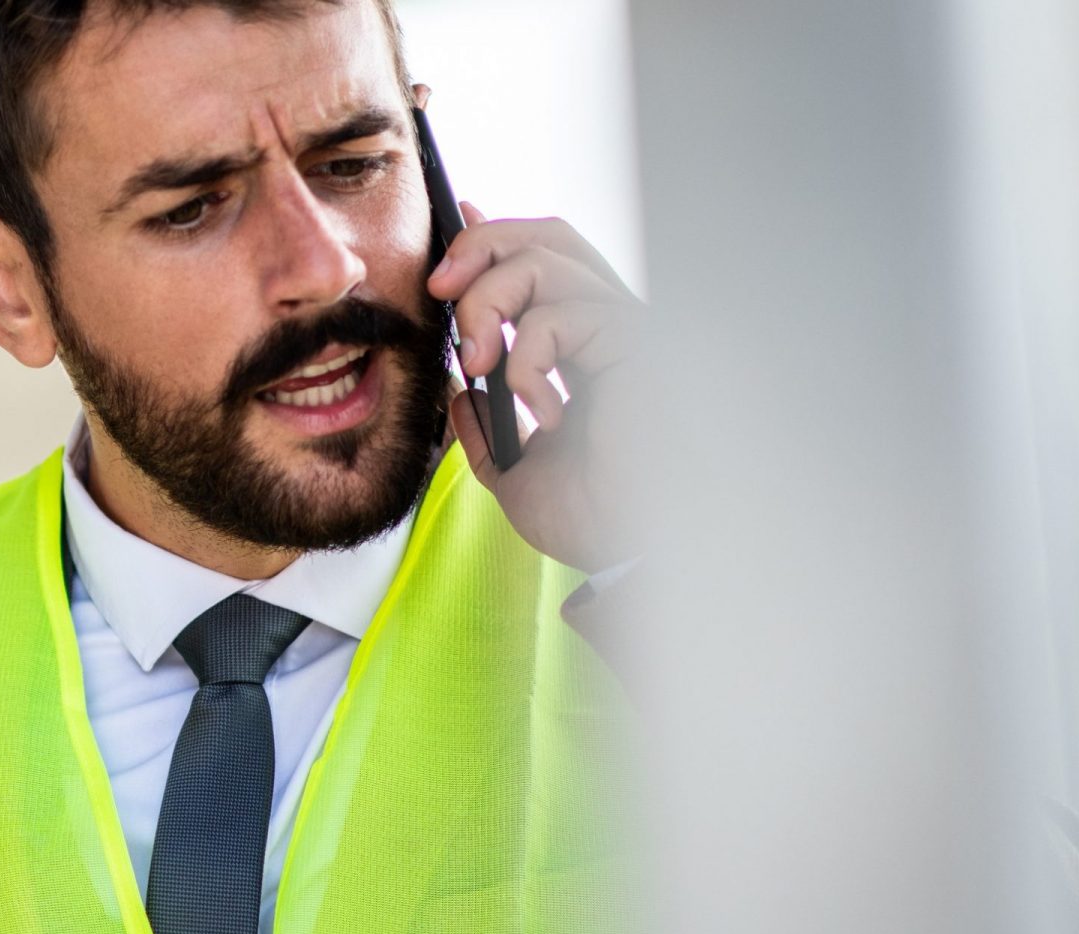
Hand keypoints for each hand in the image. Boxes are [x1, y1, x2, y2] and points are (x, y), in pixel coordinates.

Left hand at [427, 205, 646, 571]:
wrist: (624, 553)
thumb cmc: (589, 517)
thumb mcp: (512, 469)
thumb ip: (485, 427)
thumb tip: (460, 390)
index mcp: (583, 348)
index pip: (543, 262)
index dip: (494, 237)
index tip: (448, 243)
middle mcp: (609, 327)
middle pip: (546, 236)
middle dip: (481, 246)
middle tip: (441, 291)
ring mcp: (625, 331)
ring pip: (544, 262)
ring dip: (488, 305)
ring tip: (478, 363)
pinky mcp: (637, 344)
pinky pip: (561, 316)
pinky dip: (527, 360)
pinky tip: (542, 412)